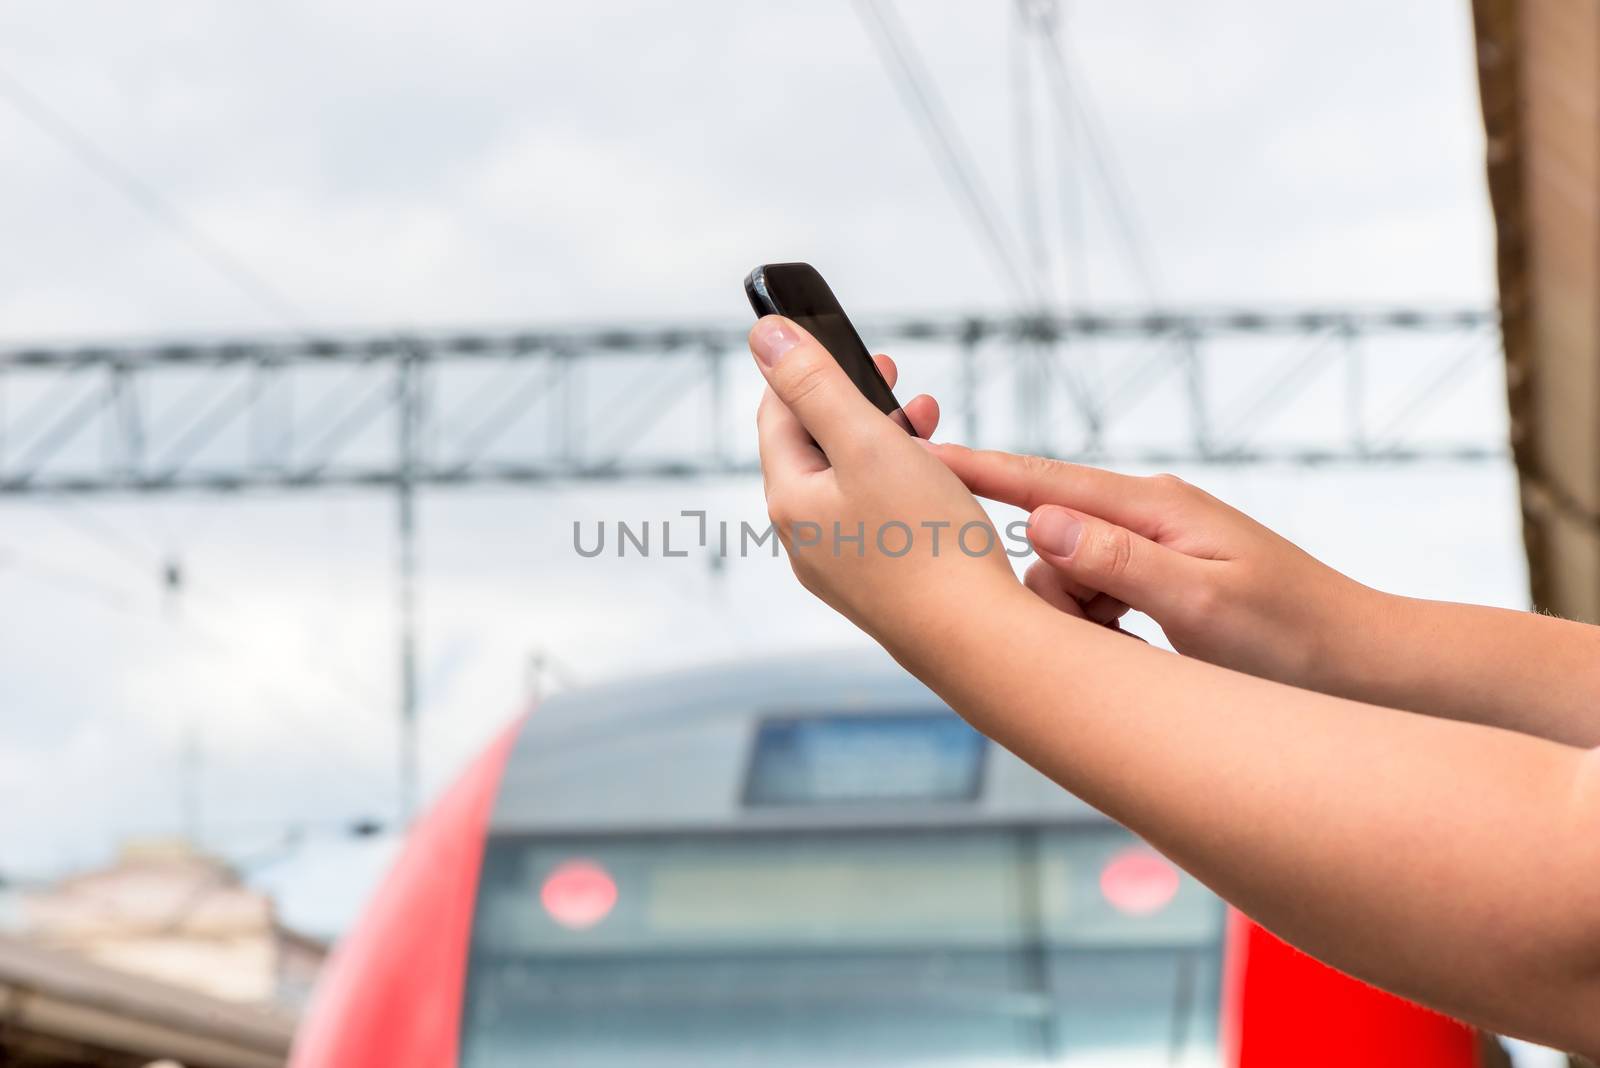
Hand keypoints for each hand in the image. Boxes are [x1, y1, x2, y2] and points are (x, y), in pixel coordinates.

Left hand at [748, 316, 1024, 652]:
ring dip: (886, 437)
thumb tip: (763, 335)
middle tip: (891, 370)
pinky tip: (938, 477)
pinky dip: (902, 480)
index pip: (777, 417)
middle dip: (854, 400)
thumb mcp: (868, 442)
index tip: (842, 340)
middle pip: (816, 447)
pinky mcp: (881, 583)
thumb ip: (814, 385)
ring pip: (853, 480)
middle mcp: (806, 538)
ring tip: (928, 417)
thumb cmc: (927, 543)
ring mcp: (843, 565)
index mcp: (790, 501)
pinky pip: (879, 514)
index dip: (805, 369)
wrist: (978, 641)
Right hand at [925, 444, 1373, 688]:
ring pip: (1066, 573)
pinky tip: (1141, 649)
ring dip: (1083, 618)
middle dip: (1053, 592)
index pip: (1043, 480)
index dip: (976, 472)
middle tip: (1111, 633)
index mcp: (1153, 506)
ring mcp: (1154, 543)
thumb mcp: (1201, 605)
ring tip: (1139, 648)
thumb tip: (1038, 520)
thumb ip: (1117, 561)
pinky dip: (1102, 627)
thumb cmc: (1293, 637)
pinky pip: (1096, 593)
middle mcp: (1147, 513)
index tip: (918, 458)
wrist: (1363, 664)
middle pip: (1047, 538)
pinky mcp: (1160, 575)